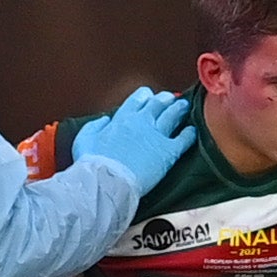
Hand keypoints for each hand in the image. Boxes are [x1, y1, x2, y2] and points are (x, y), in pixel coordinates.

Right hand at [71, 85, 194, 190]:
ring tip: (184, 107)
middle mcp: (142, 121)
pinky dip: (189, 133)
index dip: (145, 96)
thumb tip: (105, 120)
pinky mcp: (168, 152)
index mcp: (122, 118)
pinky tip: (192, 131)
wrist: (107, 180)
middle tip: (170, 99)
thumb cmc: (93, 163)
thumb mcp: (85, 139)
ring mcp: (157, 135)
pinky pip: (184, 139)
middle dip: (165, 100)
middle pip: (159, 104)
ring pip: (173, 115)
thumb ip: (95, 126)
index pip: (138, 99)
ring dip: (179, 109)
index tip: (149, 96)